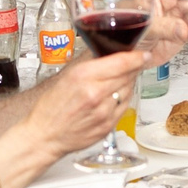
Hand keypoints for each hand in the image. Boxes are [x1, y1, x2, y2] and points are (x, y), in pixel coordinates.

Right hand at [25, 47, 149, 158]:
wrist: (44, 135)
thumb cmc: (50, 107)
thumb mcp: (66, 76)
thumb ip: (90, 63)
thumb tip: (108, 52)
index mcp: (83, 76)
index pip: (122, 62)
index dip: (136, 57)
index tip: (142, 54)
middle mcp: (95, 93)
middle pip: (128, 75)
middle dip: (132, 69)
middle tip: (131, 64)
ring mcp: (104, 111)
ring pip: (128, 91)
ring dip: (127, 84)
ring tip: (115, 83)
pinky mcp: (108, 125)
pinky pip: (124, 107)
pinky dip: (122, 100)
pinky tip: (112, 98)